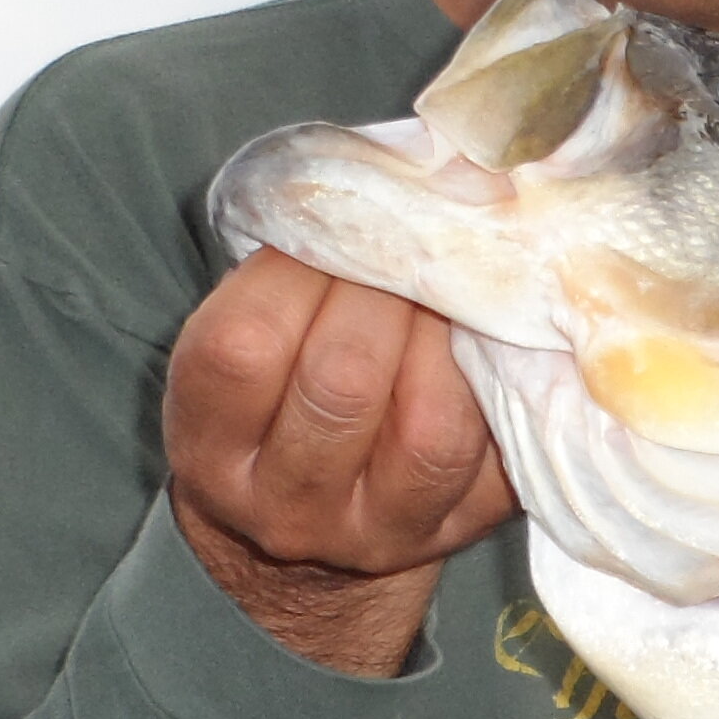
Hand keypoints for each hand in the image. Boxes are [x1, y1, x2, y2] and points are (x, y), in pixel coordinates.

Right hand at [166, 253, 518, 674]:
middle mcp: (288, 508)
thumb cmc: (275, 404)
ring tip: (449, 296)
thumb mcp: (242, 349)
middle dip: (383, 292)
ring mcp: (380, 534)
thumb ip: (285, 283)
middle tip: (404, 252)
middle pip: (342, 382)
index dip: (295, 268)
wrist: (305, 534)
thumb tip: (388, 184)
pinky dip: (508, 383)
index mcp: (210, 454)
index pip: (244, 346)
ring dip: (450, 338)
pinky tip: (497, 342)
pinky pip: (502, 455)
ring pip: (433, 429)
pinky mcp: (462, 533)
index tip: (329, 232)